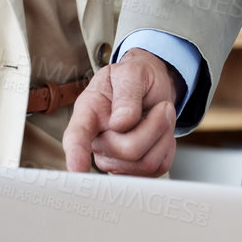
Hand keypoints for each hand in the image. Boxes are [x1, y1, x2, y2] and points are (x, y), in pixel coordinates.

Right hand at [63, 50, 180, 176]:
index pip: (77, 137)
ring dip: (163, 134)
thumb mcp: (132, 71)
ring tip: (160, 115)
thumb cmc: (135, 78)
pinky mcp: (133, 170)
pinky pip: (158, 168)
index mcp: (88, 113)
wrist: (150, 88)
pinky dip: (167, 147)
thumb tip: (120, 123)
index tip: (75, 169)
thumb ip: (126, 93)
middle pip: (129, 150)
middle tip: (161, 106)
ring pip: (146, 162)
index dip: (75, 154)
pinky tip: (159, 132)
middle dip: (155, 125)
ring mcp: (113, 160)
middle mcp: (96, 141)